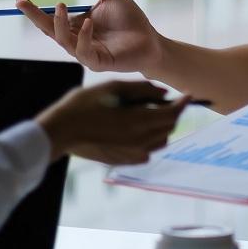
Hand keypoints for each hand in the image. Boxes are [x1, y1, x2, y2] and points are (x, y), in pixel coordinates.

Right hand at [16, 0, 163, 73]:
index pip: (49, 18)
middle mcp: (76, 40)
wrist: (150, 39)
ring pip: (63, 41)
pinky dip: (83, 37)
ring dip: (59, 24)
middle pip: (48, 30)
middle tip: (22, 3)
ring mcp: (85, 53)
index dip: (33, 10)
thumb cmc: (130, 19)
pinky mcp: (98, 62)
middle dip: (34, 17)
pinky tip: (88, 22)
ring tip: (61, 5)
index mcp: (75, 25)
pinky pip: (84, 51)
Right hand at [36, 80, 186, 164]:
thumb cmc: (82, 105)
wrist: (59, 132)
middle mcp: (139, 141)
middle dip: (172, 113)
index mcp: (137, 121)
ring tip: (148, 112)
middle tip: (164, 100)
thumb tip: (164, 94)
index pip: (172, 113)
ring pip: (160, 140)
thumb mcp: (112, 87)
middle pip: (169, 127)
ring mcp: (132, 154)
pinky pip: (148, 150)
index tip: (188, 95)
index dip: (183, 103)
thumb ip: (142, 89)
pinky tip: (136, 128)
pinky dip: (150, 139)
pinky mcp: (124, 161)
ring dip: (162, 126)